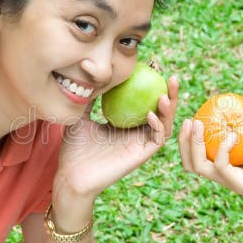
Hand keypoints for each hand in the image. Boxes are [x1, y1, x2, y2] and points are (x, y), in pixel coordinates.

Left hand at [54, 76, 178, 204]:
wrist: (70, 175)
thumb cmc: (74, 150)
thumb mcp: (81, 117)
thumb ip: (89, 99)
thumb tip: (91, 75)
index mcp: (127, 125)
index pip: (146, 103)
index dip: (153, 86)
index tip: (154, 68)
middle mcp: (138, 135)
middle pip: (162, 112)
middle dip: (171, 94)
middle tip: (172, 76)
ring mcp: (141, 146)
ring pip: (165, 125)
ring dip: (170, 109)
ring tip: (166, 92)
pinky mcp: (141, 157)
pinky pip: (157, 140)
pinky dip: (158, 126)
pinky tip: (151, 114)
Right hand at [178, 118, 242, 218]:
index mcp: (221, 166)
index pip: (195, 156)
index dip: (187, 139)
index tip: (191, 118)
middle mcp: (220, 175)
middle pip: (189, 162)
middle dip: (183, 141)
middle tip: (188, 120)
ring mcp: (227, 181)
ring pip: (198, 166)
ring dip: (194, 144)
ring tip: (197, 124)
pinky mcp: (237, 184)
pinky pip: (222, 167)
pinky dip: (223, 149)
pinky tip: (231, 135)